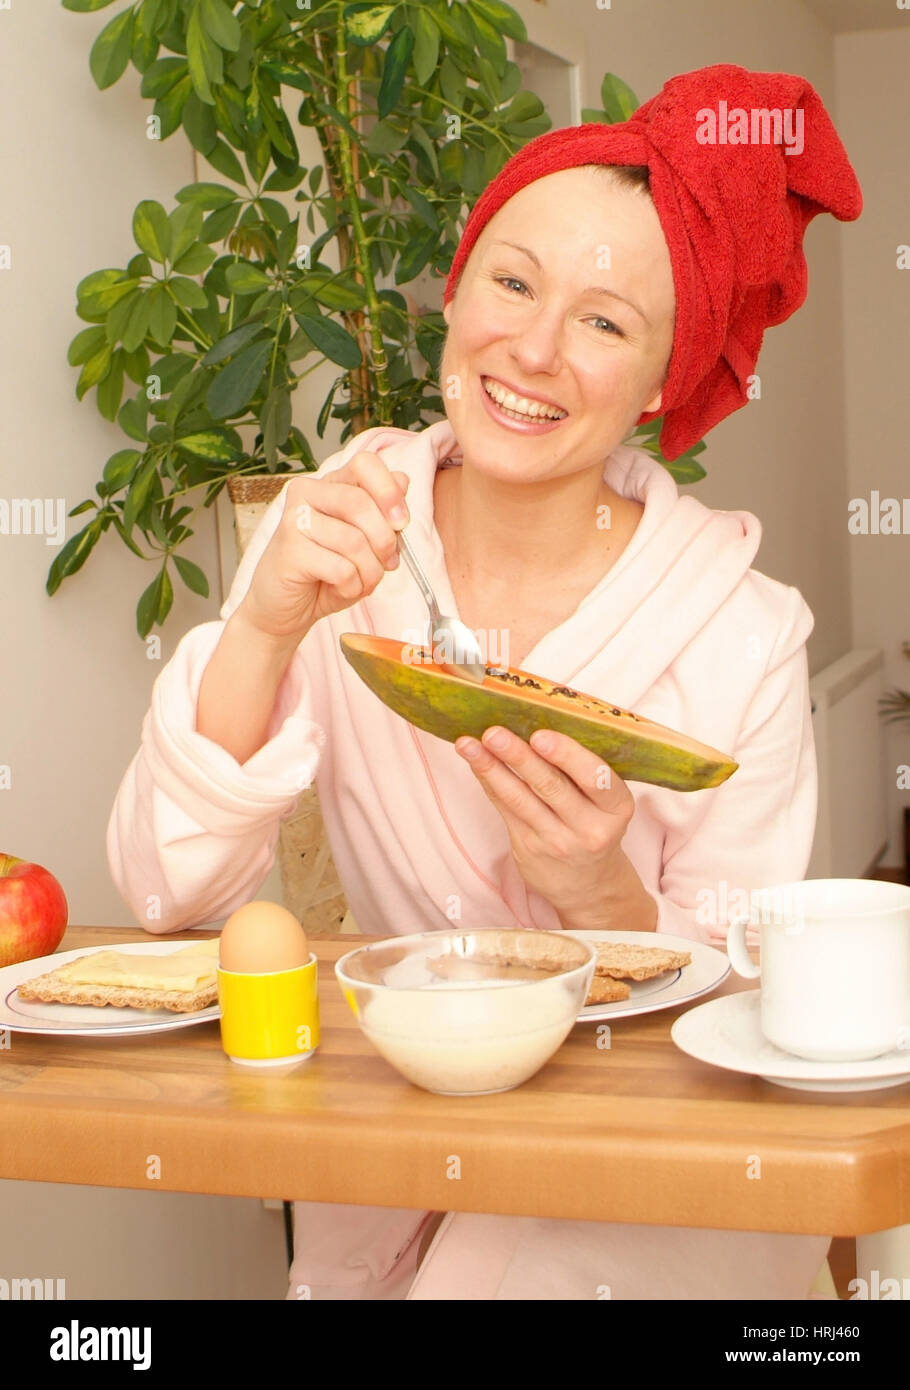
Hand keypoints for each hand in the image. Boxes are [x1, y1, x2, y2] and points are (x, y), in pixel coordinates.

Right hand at [239, 451, 409, 642]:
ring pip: (353, 540)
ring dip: (370, 571)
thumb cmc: (326, 573)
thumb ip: (382, 511)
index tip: (401, 522)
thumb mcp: (364, 541)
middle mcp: (307, 494)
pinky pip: (341, 568)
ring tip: (362, 581)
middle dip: (384, 541)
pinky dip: (352, 586)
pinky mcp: (290, 551)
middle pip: (360, 503)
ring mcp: (294, 520)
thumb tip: (402, 480)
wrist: (284, 608)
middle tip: (387, 563)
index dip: (389, 492)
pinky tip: (340, 589)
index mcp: (329, 484)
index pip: (365, 464)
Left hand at [454, 725, 635, 922]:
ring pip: (520, 799)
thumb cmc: (596, 824)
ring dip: (491, 768)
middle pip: (551, 787)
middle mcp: (590, 829)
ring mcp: (557, 842)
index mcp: (617, 808)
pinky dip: (488, 781)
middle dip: (519, 757)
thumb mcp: (607, 803)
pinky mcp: (528, 848)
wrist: (589, 886)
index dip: (567, 756)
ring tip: (469, 745)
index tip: (540, 736)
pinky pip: (505, 809)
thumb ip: (582, 771)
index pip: (596, 779)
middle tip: (494, 733)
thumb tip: (538, 721)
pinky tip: (474, 760)